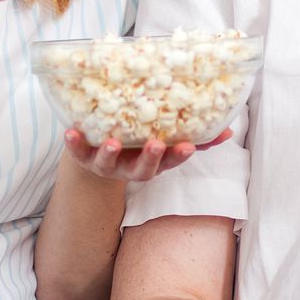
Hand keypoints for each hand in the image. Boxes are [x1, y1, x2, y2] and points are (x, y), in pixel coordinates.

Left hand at [61, 128, 232, 182]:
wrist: (98, 154)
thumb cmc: (139, 143)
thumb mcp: (166, 141)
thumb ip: (196, 137)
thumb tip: (229, 130)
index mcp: (153, 162)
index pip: (170, 162)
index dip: (179, 156)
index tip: (188, 146)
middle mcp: (130, 167)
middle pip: (142, 170)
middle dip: (150, 158)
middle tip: (156, 144)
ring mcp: (107, 164)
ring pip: (109, 163)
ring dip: (111, 153)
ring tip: (112, 142)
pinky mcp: (84, 156)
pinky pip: (78, 152)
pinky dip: (74, 143)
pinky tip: (71, 131)